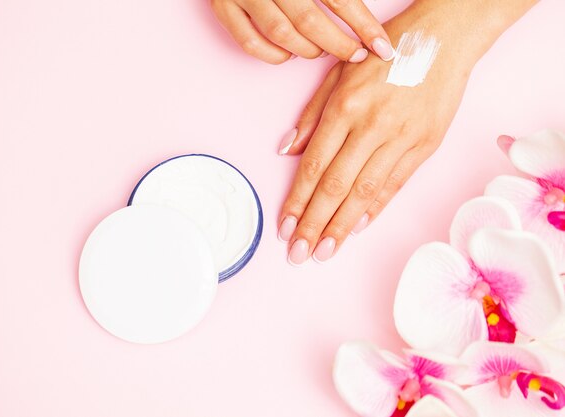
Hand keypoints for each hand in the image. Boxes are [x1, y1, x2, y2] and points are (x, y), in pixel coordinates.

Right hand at [210, 0, 393, 63]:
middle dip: (338, 45)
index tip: (382, 48)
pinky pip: (250, 43)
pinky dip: (273, 55)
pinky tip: (288, 53)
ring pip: (282, 35)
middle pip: (310, 21)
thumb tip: (365, 20)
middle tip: (354, 55)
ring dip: (307, 50)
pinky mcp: (223, 8)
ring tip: (320, 51)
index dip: (364, 26)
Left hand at [277, 2, 482, 264]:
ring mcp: (401, 138)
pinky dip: (375, 208)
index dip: (297, 201)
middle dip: (314, 224)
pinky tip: (357, 229)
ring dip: (342, 226)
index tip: (285, 227)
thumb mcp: (338, 73)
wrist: (444, 39)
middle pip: (336, 186)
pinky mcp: (425, 145)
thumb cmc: (385, 54)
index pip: (314, 166)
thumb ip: (311, 115)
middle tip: (298, 254)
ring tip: (324, 251)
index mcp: (345, 107)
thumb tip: (287, 151)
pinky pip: (395, 184)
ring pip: (365, 192)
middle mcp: (372, 126)